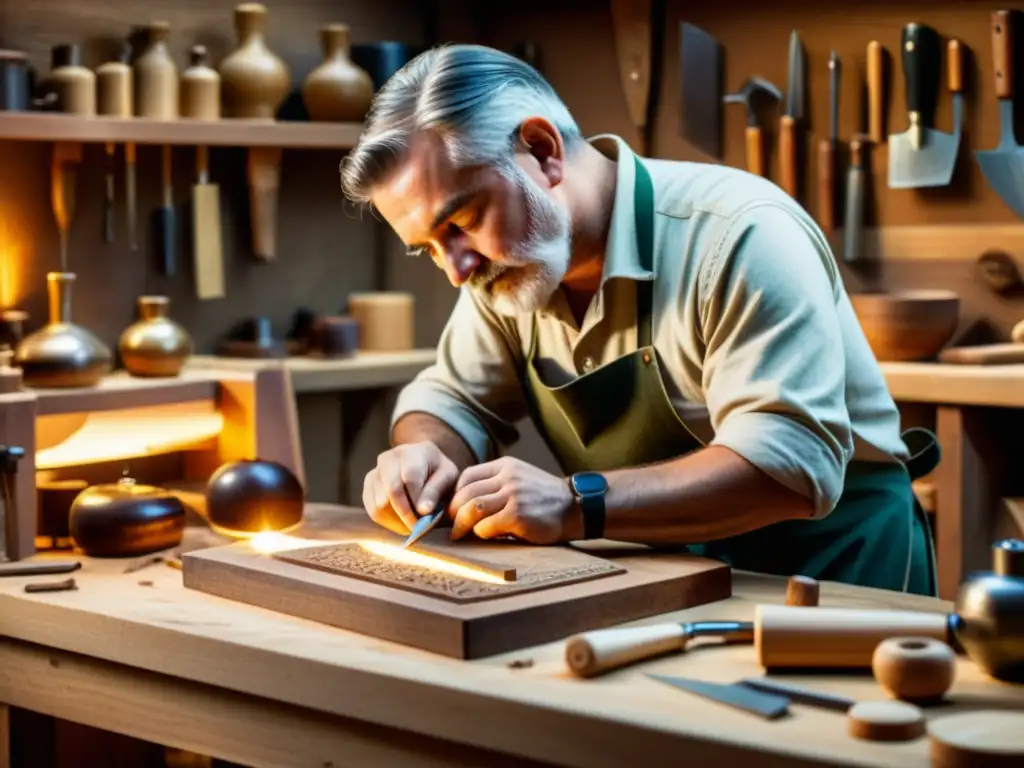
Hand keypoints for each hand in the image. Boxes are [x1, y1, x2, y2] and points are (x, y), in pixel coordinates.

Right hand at [362, 442, 458, 534]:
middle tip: (417, 528)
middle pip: (392, 490)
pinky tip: (401, 523)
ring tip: (412, 524)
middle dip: (406, 514)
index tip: (425, 518)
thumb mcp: (448, 477)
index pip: (411, 477)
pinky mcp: (368, 485)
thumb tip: (423, 511)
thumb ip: (436, 491)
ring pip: (380, 503)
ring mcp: (376, 470)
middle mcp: (390, 458)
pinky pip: (372, 509)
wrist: (423, 466)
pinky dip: (387, 521)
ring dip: (397, 520)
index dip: (417, 501)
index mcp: (414, 452)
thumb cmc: (439, 473)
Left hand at [448, 456, 575, 543]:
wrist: (576, 508)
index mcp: (505, 466)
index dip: (455, 494)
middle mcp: (508, 477)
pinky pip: (486, 526)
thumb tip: (464, 504)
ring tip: (459, 534)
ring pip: (472, 508)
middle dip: (453, 512)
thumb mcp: (520, 479)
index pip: (467, 476)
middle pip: (465, 493)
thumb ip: (496, 484)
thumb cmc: (544, 499)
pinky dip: (480, 533)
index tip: (453, 509)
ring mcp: (513, 495)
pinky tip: (485, 536)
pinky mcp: (517, 515)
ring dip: (461, 524)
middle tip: (451, 526)